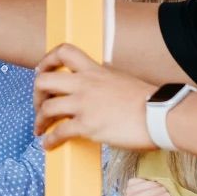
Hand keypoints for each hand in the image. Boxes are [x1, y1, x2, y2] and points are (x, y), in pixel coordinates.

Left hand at [34, 43, 155, 150]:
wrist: (160, 115)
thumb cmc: (148, 101)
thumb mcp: (122, 79)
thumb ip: (104, 81)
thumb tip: (97, 90)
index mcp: (96, 70)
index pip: (64, 51)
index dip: (47, 60)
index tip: (42, 71)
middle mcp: (85, 84)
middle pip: (44, 80)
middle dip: (36, 94)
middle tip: (39, 104)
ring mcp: (84, 104)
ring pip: (47, 108)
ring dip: (40, 120)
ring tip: (40, 128)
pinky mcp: (87, 125)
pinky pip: (59, 132)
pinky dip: (50, 140)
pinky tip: (49, 144)